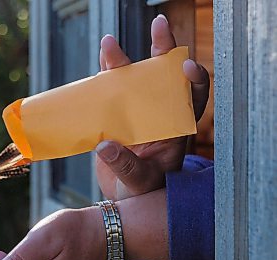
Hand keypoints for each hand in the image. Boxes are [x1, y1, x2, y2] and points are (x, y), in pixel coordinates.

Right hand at [96, 14, 209, 199]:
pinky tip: (101, 62)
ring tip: (108, 43)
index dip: (194, 80)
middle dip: (163, 50)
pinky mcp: (116, 115)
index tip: (187, 67)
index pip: (193, 98)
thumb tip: (105, 146)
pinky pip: (112, 91)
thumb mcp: (139, 181)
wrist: (124, 197)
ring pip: (135, 79)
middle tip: (159, 25)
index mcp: (176, 129)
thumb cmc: (142, 192)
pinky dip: (106, 76)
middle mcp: (158, 114)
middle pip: (165, 77)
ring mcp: (137, 113)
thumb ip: (126, 166)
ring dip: (123, 60)